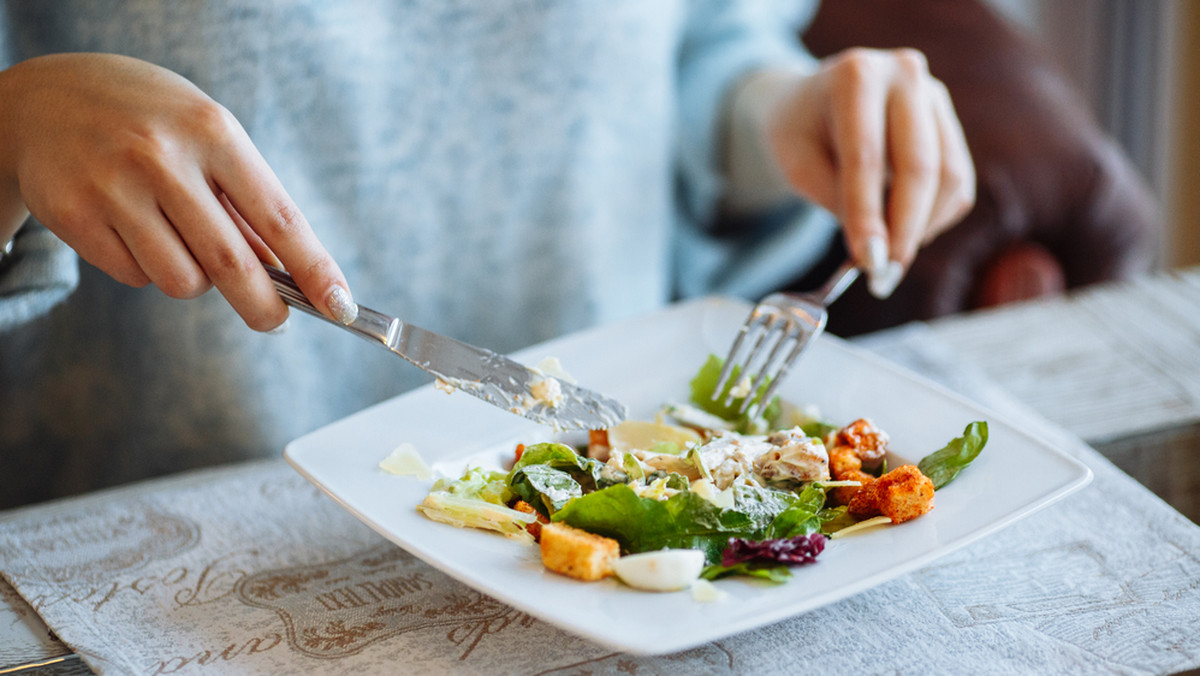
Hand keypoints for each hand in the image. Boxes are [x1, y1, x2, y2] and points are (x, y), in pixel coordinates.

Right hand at [0, 53, 355, 330]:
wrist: (46, 98)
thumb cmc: (153, 124)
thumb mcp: (208, 140)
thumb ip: (245, 204)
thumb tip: (289, 276)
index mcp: (214, 133)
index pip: (278, 217)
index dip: (314, 270)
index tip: (341, 306)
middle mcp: (163, 157)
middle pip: (232, 265)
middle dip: (264, 307)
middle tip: (274, 319)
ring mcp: (114, 186)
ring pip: (182, 281)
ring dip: (194, 279)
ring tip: (178, 239)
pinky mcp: (74, 215)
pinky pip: (135, 276)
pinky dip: (145, 268)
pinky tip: (131, 228)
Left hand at [764, 48, 974, 296]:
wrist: (812, 101)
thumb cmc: (799, 133)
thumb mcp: (796, 164)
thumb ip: (835, 200)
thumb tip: (876, 253)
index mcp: (856, 76)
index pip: (866, 157)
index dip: (868, 215)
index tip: (868, 262)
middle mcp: (905, 75)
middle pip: (920, 166)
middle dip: (904, 230)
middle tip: (884, 277)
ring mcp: (934, 95)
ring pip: (948, 178)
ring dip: (921, 229)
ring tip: (887, 256)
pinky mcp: (950, 123)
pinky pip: (957, 184)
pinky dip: (933, 218)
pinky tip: (900, 229)